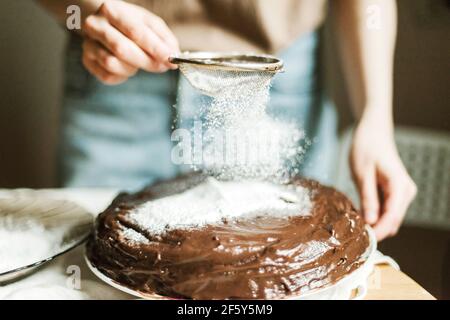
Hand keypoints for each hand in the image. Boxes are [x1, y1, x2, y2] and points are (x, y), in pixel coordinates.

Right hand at [81, 0, 178, 84]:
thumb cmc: (129, 23)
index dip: (155, 48)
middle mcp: (95, 25)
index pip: (135, 32)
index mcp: (112, 10)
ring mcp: (88, 44)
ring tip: (139, 62)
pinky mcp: (87, 61)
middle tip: (162, 66)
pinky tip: (127, 66)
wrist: (103, 22)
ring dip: (133, 68)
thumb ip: (164, 38)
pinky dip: (123, 76)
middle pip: (122, 49)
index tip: (170, 59)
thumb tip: (173, 55)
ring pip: (113, 64)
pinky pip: (108, 76)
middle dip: (147, 62)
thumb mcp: (149, 23)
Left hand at [350, 112, 416, 240]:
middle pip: (393, 221)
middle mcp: (405, 191)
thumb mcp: (362, 174)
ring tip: (354, 224)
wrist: (373, 130)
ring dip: (375, 222)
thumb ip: (368, 199)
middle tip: (354, 234)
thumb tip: (371, 222)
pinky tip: (359, 214)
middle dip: (377, 229)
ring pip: (390, 217)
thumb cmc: (367, 147)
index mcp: (399, 186)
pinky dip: (375, 214)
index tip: (365, 241)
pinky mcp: (393, 191)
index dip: (379, 231)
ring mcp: (401, 192)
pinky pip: (386, 209)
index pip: (392, 217)